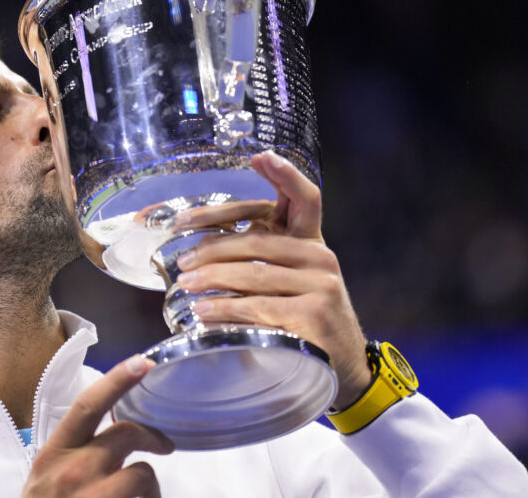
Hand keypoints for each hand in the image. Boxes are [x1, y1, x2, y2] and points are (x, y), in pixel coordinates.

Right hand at [22, 354, 173, 497]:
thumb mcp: (46, 481)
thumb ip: (76, 455)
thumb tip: (117, 440)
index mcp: (54, 455)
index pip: (88, 406)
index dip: (118, 379)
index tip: (143, 362)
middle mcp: (72, 473)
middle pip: (127, 433)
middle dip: (153, 436)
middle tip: (165, 446)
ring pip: (143, 474)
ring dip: (151, 487)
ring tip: (143, 497)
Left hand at [174, 151, 371, 408]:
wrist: (344, 370)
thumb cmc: (306, 322)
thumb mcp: (290, 283)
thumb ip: (259, 263)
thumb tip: (201, 251)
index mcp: (313, 244)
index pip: (305, 198)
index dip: (284, 174)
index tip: (258, 156)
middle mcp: (321, 258)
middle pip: (259, 241)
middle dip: (214, 247)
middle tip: (183, 260)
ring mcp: (321, 286)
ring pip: (254, 275)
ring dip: (212, 279)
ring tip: (185, 285)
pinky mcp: (314, 315)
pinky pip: (258, 307)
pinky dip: (225, 309)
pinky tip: (203, 312)